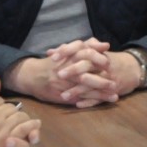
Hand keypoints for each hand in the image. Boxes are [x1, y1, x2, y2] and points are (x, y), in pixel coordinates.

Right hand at [6, 39, 121, 106]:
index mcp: (68, 56)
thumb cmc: (52, 63)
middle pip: (86, 73)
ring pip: (84, 88)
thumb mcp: (66, 51)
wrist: (31, 76)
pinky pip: (78, 98)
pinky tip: (101, 103)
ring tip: (115, 95)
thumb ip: (84, 46)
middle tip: (115, 81)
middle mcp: (66, 69)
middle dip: (102, 78)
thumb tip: (101, 43)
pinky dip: (91, 101)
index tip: (110, 61)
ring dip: (100, 93)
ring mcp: (64, 83)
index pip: (84, 54)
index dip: (98, 57)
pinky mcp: (63, 95)